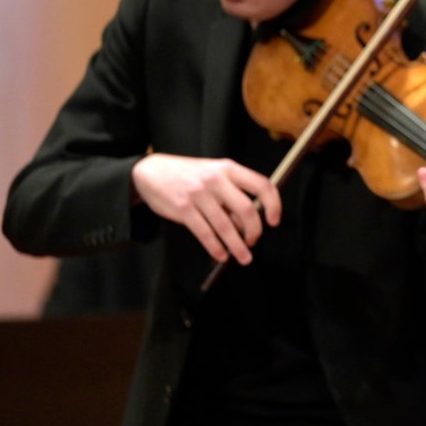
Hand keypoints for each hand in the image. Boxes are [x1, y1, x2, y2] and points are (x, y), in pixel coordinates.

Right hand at [132, 153, 280, 264]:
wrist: (151, 171)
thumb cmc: (188, 175)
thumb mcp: (214, 173)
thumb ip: (231, 193)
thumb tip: (248, 222)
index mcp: (228, 168)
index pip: (261, 185)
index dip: (273, 204)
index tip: (274, 221)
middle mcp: (216, 180)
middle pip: (246, 209)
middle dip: (254, 231)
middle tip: (253, 241)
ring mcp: (199, 194)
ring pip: (226, 226)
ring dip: (237, 246)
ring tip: (244, 257)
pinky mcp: (183, 209)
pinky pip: (205, 233)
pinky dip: (216, 247)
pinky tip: (221, 255)